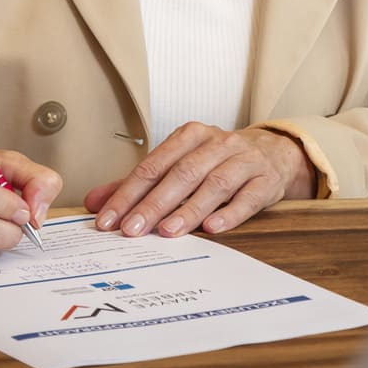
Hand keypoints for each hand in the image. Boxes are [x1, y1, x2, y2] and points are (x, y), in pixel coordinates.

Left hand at [83, 122, 313, 238]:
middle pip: (181, 174)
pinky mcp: (265, 181)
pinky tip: (212, 229)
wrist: (273, 152)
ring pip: (214, 184)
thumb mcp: (178, 162)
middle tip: (132, 230)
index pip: (152, 165)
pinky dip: (230, 214)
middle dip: (154, 203)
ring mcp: (244, 161)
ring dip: (189, 209)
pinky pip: (248, 198)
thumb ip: (138, 183)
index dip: (128, 193)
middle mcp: (217, 143)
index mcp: (190, 135)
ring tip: (168, 231)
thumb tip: (95, 201)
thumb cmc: (217, 161)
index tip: (108, 219)